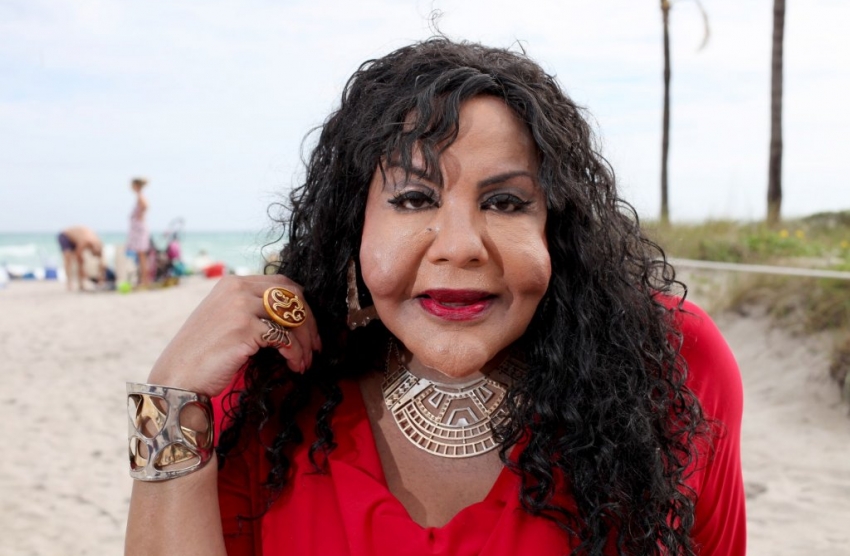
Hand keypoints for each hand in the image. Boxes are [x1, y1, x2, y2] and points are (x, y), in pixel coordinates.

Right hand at [147, 275, 321, 396]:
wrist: (177, 377)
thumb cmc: (203, 354)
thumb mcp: (226, 319)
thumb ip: (251, 309)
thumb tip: (292, 317)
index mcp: (233, 282)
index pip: (283, 284)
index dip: (302, 306)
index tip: (310, 329)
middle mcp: (237, 288)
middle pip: (292, 297)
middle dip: (310, 323)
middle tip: (316, 346)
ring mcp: (240, 306)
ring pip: (291, 317)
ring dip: (305, 342)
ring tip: (304, 361)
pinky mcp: (244, 328)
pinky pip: (284, 338)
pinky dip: (295, 353)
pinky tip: (294, 365)